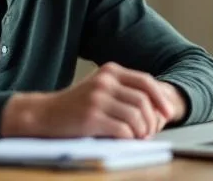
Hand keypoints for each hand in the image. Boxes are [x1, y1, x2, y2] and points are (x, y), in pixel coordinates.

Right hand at [1, 62, 178, 138]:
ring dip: (142, 130)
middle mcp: (105, 81)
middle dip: (152, 119)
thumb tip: (156, 108)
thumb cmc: (75, 106)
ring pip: (136, 115)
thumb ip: (123, 92)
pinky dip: (129, 137)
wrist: (44, 114)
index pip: (145, 81)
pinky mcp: (91, 116)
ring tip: (138, 137)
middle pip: (143, 100)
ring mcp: (97, 98)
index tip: (168, 113)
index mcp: (110, 71)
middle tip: (149, 132)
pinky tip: (125, 140)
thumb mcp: (99, 90)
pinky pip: (123, 129)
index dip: (160, 98)